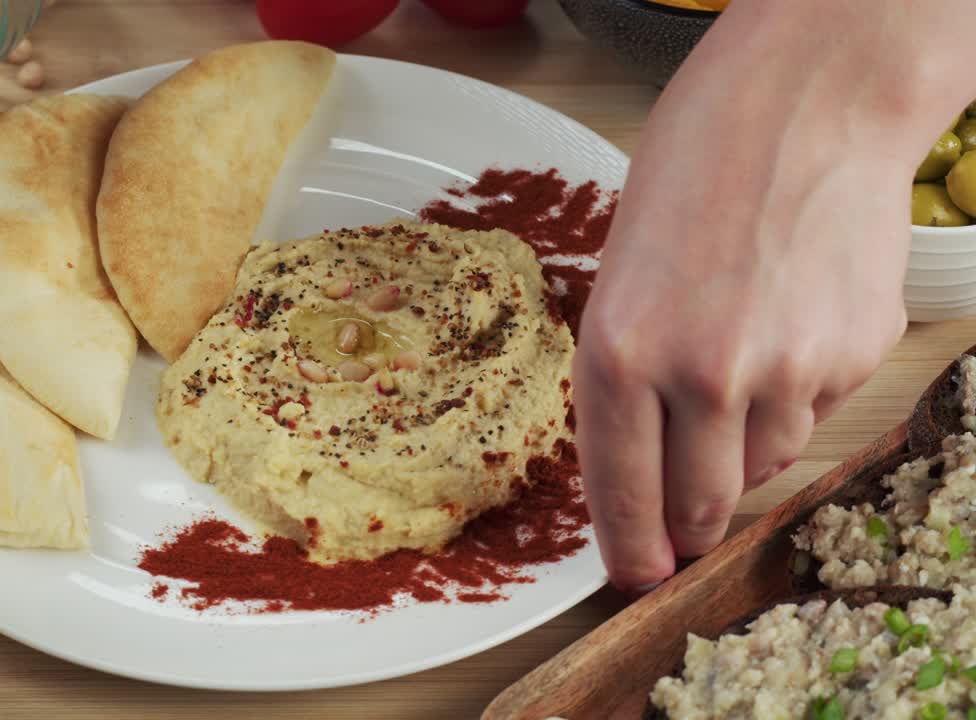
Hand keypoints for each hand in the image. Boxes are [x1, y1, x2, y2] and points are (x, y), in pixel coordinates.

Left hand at [570, 0, 951, 593]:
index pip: (619, 487)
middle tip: (684, 516)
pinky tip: (788, 328)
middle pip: (698, 505)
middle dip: (688, 521)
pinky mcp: (855, 356)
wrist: (810, 106)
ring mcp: (789, 371)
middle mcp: (702, 375)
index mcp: (620, 351)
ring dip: (742, 447)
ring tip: (739, 363)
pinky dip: (796, 398)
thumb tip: (641, 465)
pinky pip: (815, 417)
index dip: (629, 545)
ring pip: (762, 466)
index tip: (634, 572)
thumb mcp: (619, 276)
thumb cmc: (694, 171)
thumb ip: (624, 377)